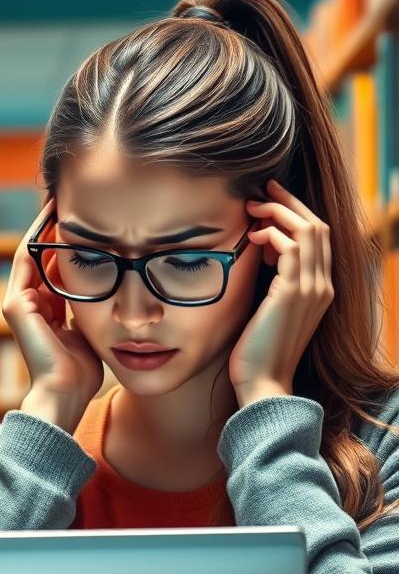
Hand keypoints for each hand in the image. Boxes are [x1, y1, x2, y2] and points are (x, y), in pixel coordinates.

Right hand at [3, 199, 103, 430]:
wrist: (64, 394)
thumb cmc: (81, 372)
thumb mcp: (90, 331)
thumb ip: (92, 310)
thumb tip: (115, 289)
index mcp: (43, 310)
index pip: (53, 266)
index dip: (68, 241)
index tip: (87, 216)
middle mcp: (26, 303)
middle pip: (41, 253)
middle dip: (56, 226)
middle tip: (74, 196)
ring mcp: (18, 302)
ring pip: (32, 251)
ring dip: (46, 224)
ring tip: (63, 197)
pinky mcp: (16, 305)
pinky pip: (28, 258)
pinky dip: (41, 236)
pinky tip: (58, 215)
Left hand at [229, 179, 333, 407]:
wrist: (263, 383)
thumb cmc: (257, 352)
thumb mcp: (266, 311)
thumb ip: (270, 285)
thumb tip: (256, 258)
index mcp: (319, 290)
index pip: (318, 239)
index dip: (296, 215)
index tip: (270, 202)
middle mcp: (322, 286)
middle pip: (318, 226)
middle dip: (290, 203)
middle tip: (262, 190)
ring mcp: (312, 289)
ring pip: (308, 230)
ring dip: (278, 212)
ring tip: (252, 209)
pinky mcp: (294, 293)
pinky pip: (290, 248)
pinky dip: (272, 235)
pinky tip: (252, 238)